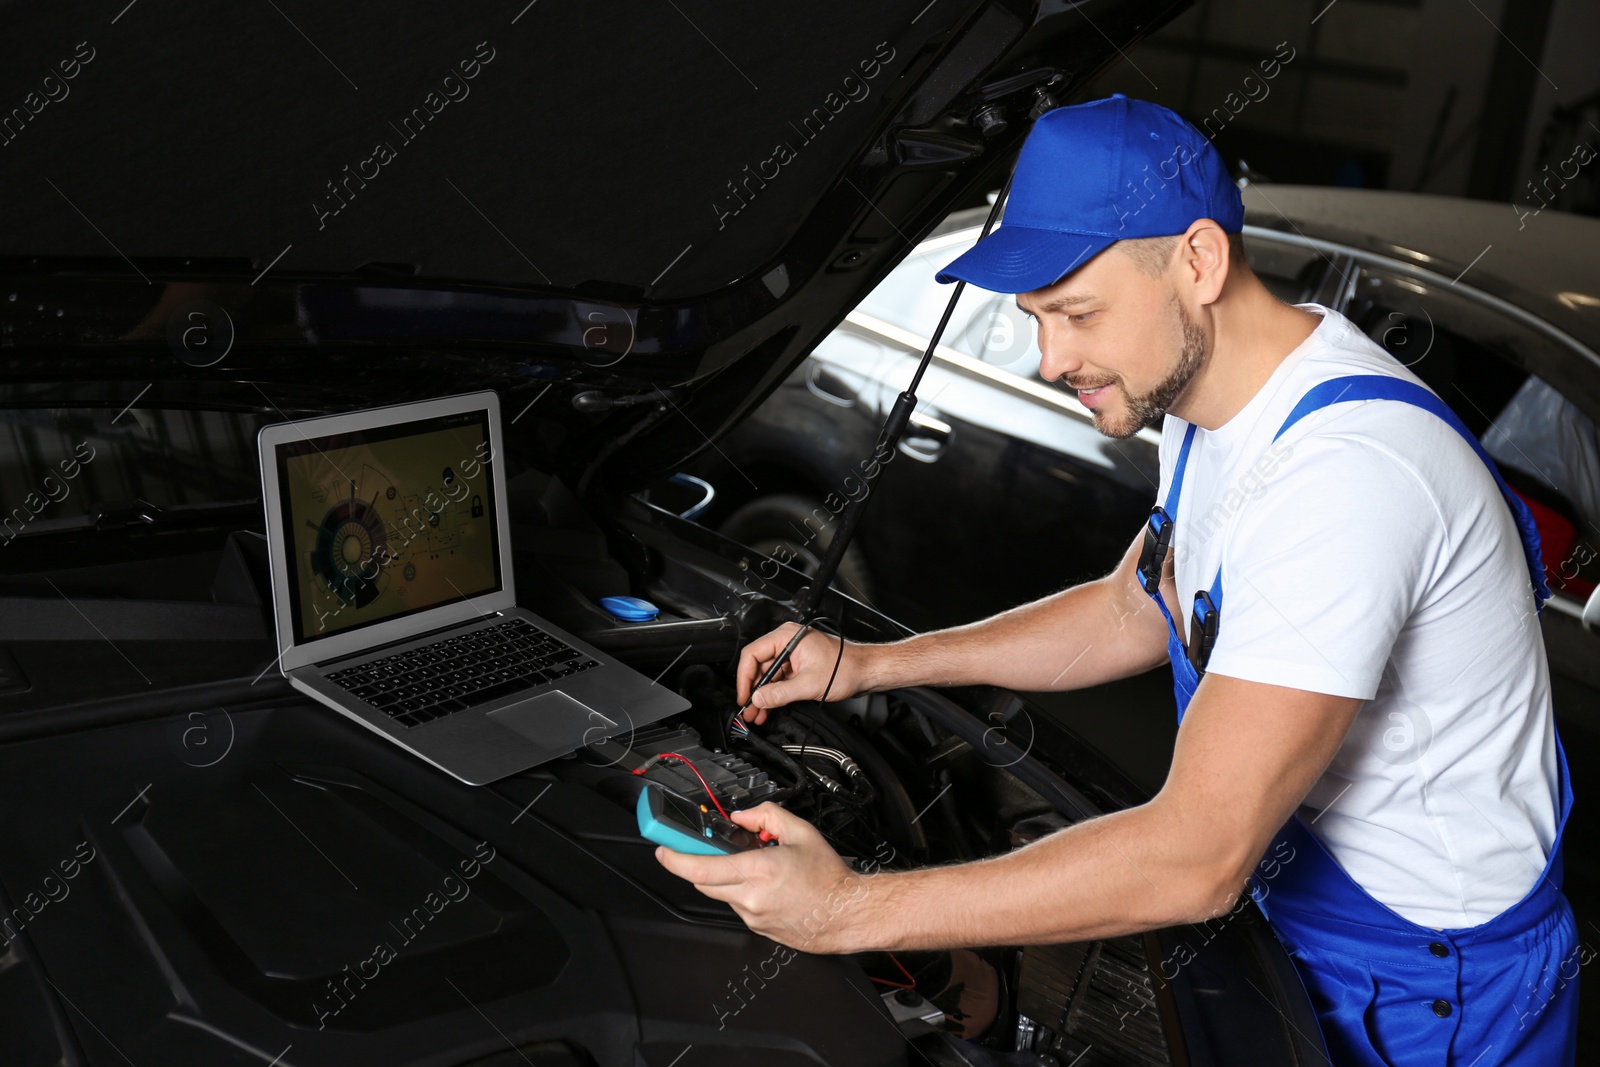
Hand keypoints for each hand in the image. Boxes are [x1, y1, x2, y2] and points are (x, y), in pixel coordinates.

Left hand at [654, 802, 868, 952]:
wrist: (847, 913)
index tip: (663, 848)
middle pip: (703, 882)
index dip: (674, 858)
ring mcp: (752, 917)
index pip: (699, 869)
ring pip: (721, 894)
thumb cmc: (829, 878)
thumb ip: (766, 816)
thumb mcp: (801, 832)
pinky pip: (738, 906)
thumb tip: (742, 816)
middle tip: (709, 848)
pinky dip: (742, 892)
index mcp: (757, 872)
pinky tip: (767, 885)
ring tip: (754, 865)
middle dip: (701, 864)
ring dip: (726, 878)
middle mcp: (750, 898)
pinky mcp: (758, 929)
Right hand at [735, 622, 866, 724]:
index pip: (753, 654)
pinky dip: (773, 695)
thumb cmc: (847, 667)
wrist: (866, 671)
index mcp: (788, 637)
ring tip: (756, 714)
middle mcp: (787, 642)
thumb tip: (758, 699)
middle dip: (753, 690)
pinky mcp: (798, 666)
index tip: (744, 696)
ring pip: (768, 676)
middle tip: (748, 709)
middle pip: (758, 666)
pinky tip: (768, 709)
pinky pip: (779, 680)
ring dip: (762, 696)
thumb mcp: (809, 684)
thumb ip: (780, 693)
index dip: (744, 677)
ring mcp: (792, 654)